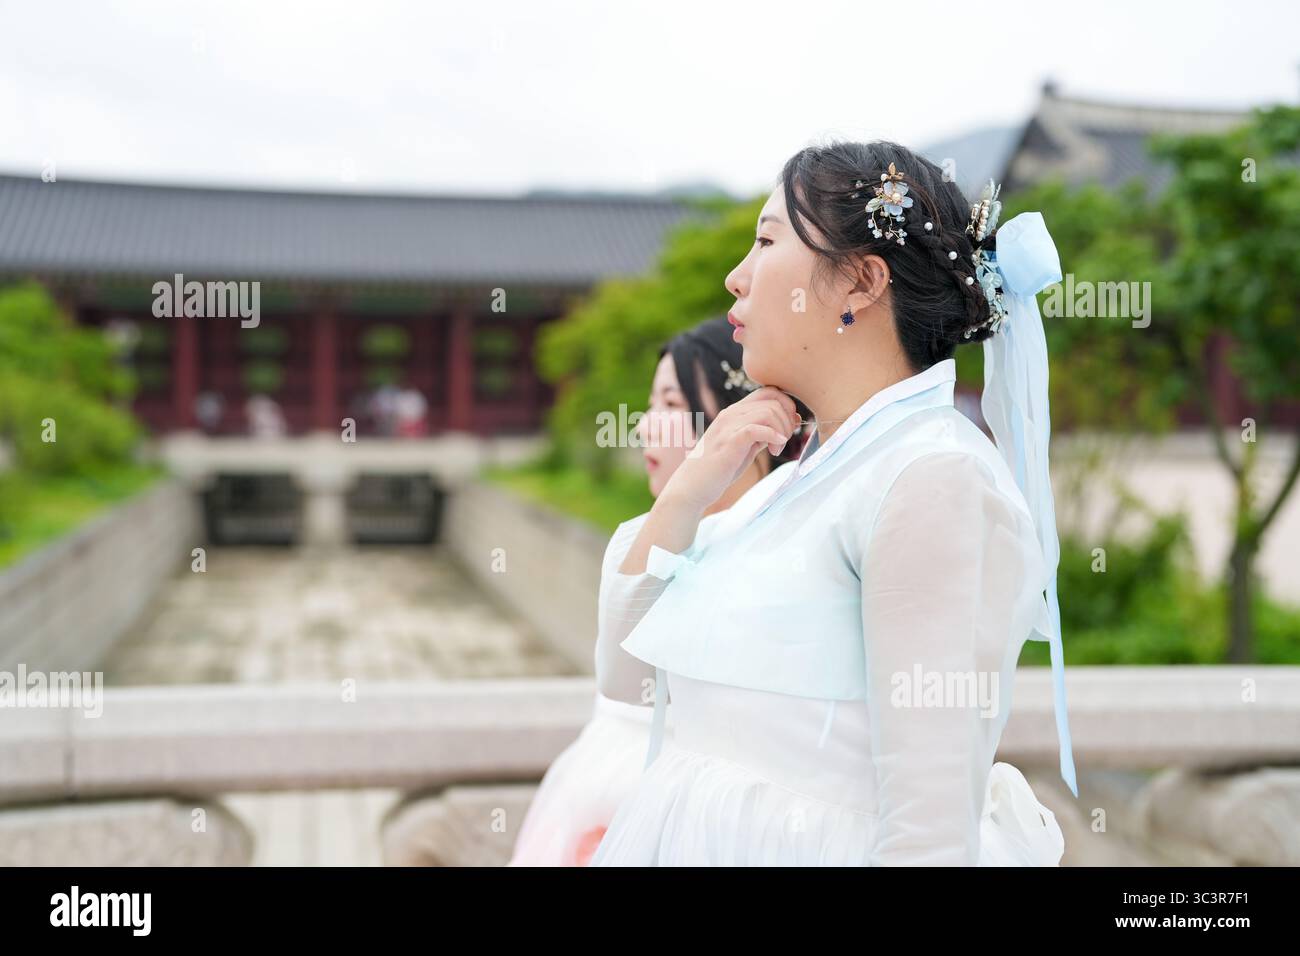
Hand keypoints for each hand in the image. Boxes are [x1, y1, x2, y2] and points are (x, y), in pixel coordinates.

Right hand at [662, 386, 798, 511]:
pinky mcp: (728, 442)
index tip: (790, 427)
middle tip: (784, 441)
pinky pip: (756, 429)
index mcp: (735, 412)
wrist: (692, 487)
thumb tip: (785, 427)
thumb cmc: (718, 468)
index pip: (769, 391)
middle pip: (773, 400)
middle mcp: (731, 414)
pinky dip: (772, 436)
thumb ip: (760, 434)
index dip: (786, 405)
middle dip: (787, 419)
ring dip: (781, 431)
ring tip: (776, 450)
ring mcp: (728, 426)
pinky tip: (774, 449)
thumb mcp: (744, 447)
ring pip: (768, 412)